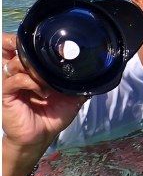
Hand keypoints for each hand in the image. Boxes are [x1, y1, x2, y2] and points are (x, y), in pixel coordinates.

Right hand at [3, 33, 86, 175]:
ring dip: (35, 68)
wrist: (42, 136)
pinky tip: (43, 91)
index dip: (29, 39)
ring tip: (48, 80)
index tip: (48, 39)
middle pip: (11, 47)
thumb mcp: (72, 96)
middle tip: (35, 49)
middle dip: (20, 44)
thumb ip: (80, 83)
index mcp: (32, 69)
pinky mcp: (7, 94)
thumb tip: (100, 74)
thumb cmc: (53, 115)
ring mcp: (11, 82)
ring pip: (16, 62)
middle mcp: (19, 72)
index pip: (24, 47)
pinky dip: (32, 82)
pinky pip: (16, 80)